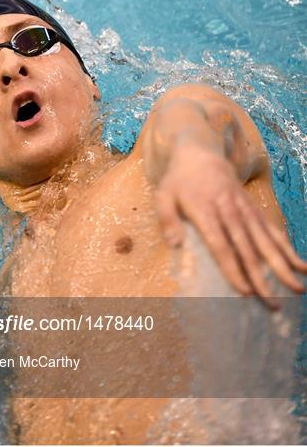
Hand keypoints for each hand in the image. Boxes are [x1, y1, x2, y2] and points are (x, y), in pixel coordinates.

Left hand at [154, 145, 305, 307]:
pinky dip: (287, 246)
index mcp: (205, 211)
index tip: (245, 292)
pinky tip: (300, 264)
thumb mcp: (162, 195)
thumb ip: (167, 218)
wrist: (201, 153)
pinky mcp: (253, 208)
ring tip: (297, 288)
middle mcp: (229, 211)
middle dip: (262, 278)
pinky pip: (272, 229)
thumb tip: (174, 244)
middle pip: (248, 248)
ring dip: (282, 265)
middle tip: (274, 303)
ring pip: (265, 240)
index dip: (234, 269)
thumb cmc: (179, 180)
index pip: (221, 245)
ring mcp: (245, 209)